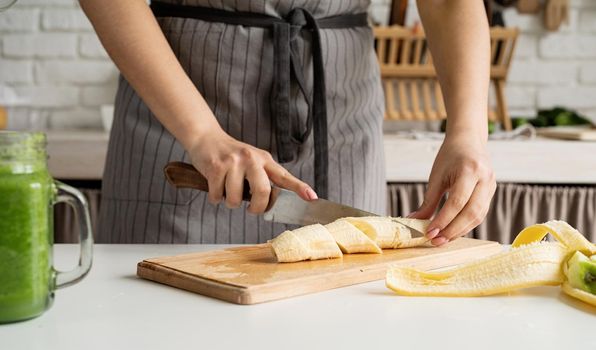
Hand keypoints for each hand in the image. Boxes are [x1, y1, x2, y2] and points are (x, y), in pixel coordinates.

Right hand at [186, 128, 316, 213]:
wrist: (206, 138)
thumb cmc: (232, 156)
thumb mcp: (253, 161)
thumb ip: (264, 178)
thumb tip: (273, 203)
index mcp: (265, 160)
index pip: (285, 176)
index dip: (299, 188)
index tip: (312, 198)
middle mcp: (252, 159)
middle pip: (262, 192)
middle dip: (257, 208)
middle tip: (251, 210)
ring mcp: (234, 162)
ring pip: (236, 199)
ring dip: (230, 203)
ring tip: (228, 191)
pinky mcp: (216, 167)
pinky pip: (218, 196)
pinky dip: (215, 197)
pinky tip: (216, 186)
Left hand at [408, 136, 495, 245]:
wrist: (468, 140)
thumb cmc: (450, 156)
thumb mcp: (436, 176)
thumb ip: (428, 201)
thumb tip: (414, 221)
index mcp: (470, 170)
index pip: (457, 202)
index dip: (443, 220)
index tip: (430, 233)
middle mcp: (485, 178)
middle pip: (471, 212)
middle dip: (452, 230)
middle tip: (436, 241)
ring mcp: (492, 185)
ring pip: (478, 216)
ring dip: (460, 231)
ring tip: (442, 240)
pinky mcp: (492, 192)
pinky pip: (480, 213)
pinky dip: (466, 225)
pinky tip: (452, 231)